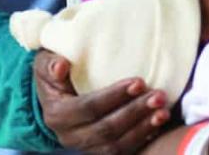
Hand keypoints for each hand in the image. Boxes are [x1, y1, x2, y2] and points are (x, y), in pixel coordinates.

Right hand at [33, 49, 170, 153]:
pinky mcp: (99, 150)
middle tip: (158, 96)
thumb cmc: (54, 73)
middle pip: (105, 130)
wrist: (54, 97)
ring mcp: (86, 146)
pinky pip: (122, 152)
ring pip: (115, 146)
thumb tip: (60, 67)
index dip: (114, 96)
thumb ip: (50, 63)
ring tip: (163, 112)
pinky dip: (142, 139)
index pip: (89, 108)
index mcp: (57, 115)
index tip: (139, 82)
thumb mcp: (45, 63)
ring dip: (142, 128)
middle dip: (134, 112)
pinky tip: (158, 124)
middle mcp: (70, 136)